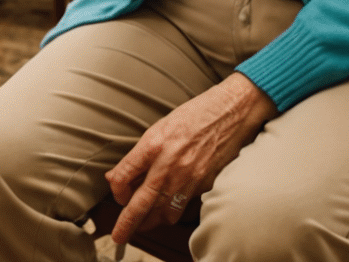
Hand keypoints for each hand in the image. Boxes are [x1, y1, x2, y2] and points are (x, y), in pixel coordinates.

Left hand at [104, 74, 276, 245]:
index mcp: (152, 144)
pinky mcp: (203, 184)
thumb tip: (117, 176)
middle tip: (119, 236)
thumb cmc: (194, 115)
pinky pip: (182, 206)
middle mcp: (168, 163)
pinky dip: (170, 213)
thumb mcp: (159, 127)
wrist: (231, 112)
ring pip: (163, 211)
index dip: (116, 191)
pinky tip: (164, 213)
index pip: (123, 176)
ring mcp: (188, 176)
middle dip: (128, 223)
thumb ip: (139, 154)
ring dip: (150, 221)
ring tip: (142, 225)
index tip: (117, 197)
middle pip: (141, 202)